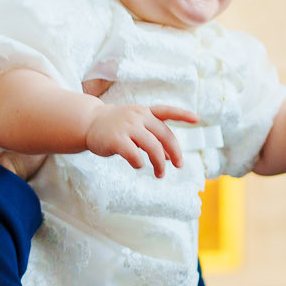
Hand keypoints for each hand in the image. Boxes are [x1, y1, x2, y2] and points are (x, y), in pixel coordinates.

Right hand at [84, 103, 198, 177]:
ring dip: (159, 163)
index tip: (197, 119)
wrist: (88, 122)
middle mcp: (138, 117)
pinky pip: (134, 155)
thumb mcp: (136, 127)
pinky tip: (138, 165)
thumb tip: (169, 157)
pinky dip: (140, 163)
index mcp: (145, 112)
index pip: (167, 111)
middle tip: (178, 166)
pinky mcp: (116, 140)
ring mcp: (127, 127)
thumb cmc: (115, 126)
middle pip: (164, 136)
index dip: (182, 115)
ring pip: (153, 147)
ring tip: (160, 174)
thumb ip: (152, 137)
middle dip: (175, 153)